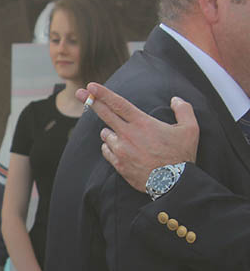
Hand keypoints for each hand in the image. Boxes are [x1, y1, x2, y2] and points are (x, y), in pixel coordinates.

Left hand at [78, 83, 198, 191]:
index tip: (90, 86)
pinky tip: (122, 149)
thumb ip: (184, 110)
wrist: (174, 184)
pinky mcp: (117, 164)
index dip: (103, 93)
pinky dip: (110, 147)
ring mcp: (120, 150)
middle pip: (104, 114)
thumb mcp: (191, 129)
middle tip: (79, 92)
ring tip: (127, 137)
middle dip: (90, 101)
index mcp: (142, 123)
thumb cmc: (182, 155)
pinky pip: (106, 150)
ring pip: (105, 134)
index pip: (119, 104)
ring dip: (111, 132)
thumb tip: (175, 99)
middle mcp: (127, 135)